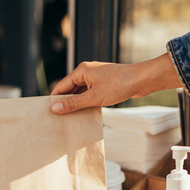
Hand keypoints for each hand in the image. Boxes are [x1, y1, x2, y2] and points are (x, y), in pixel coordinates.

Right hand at [50, 53, 181, 113]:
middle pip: (70, 89)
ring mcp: (96, 78)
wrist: (141, 80)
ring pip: (81, 92)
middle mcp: (87, 72)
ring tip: (70, 118)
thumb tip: (54, 108)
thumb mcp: (93, 97)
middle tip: (58, 118)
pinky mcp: (104, 84)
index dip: (54, 99)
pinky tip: (85, 113)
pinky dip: (87, 102)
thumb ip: (73, 103)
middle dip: (66, 102)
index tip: (48, 112)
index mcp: (82, 71)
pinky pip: (90, 94)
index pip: (62, 86)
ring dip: (77, 104)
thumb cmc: (118, 85)